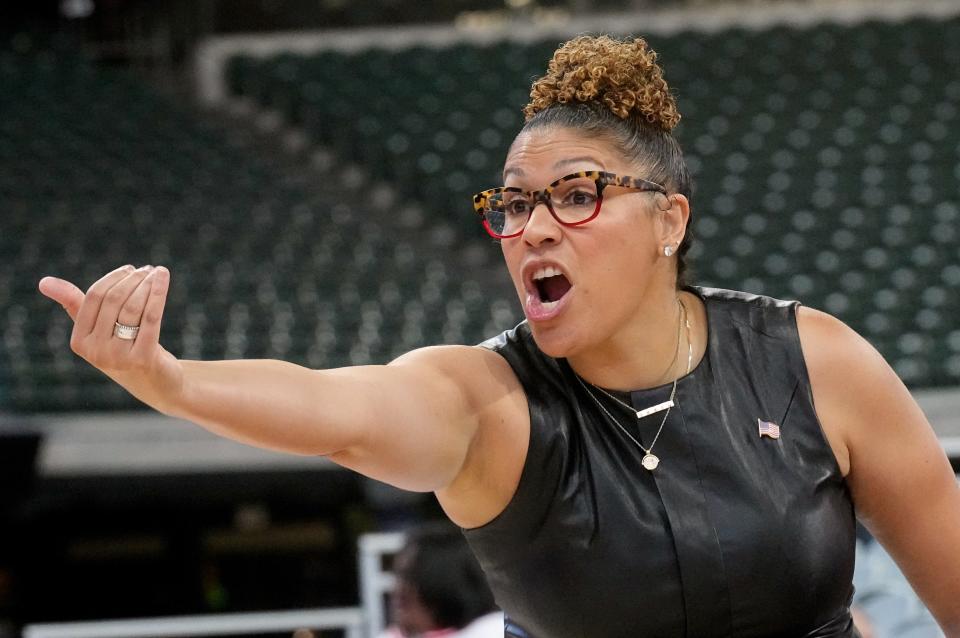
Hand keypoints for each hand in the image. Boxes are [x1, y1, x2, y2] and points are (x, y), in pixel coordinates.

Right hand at [38, 264, 183, 411]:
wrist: (156, 384)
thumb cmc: (125, 350)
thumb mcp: (98, 330)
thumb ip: (74, 305)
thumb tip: (43, 281)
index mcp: (79, 342)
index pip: (93, 298)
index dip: (113, 278)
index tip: (130, 269)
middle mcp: (95, 352)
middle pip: (113, 301)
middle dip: (132, 280)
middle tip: (147, 269)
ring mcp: (118, 357)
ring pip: (132, 307)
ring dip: (147, 284)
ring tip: (157, 273)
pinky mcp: (143, 358)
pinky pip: (150, 317)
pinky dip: (158, 293)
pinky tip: (163, 277)